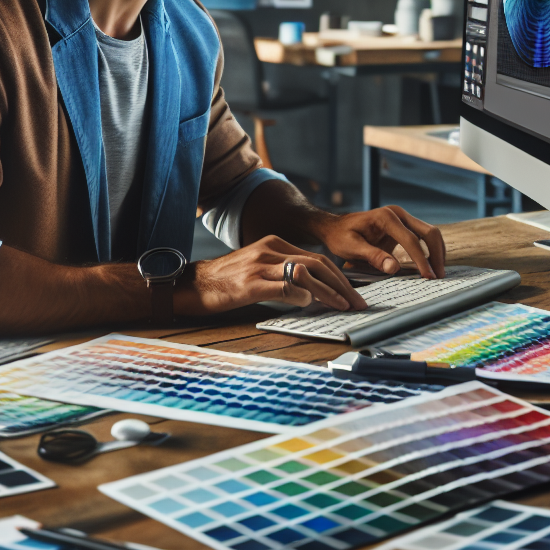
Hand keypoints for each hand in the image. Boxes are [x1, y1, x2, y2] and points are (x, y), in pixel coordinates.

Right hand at [173, 235, 367, 316]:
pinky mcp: (250, 284)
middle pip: (317, 263)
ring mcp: (260, 265)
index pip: (316, 257)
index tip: (352, 292)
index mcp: (273, 244)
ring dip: (329, 291)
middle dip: (342, 284)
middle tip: (357, 302)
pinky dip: (302, 296)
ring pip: (305, 273)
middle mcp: (269, 250)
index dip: (338, 276)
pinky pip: (284, 287)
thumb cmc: (226, 281)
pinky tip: (310, 305)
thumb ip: (283, 273)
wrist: (193, 284)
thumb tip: (312, 292)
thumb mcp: (258, 268)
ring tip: (342, 306)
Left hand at [309, 206, 445, 278]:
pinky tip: (431, 266)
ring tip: (438, 274)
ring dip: (437, 253)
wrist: (335, 227)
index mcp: (386, 217)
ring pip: (430, 233)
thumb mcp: (351, 248)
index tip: (428, 277)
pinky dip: (431, 251)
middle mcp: (398, 213)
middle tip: (438, 277)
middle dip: (437, 255)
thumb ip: (372, 256)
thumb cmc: (340, 237)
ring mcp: (403, 218)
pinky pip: (423, 237)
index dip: (422, 259)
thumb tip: (394, 268)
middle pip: (428, 232)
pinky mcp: (404, 226)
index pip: (411, 239)